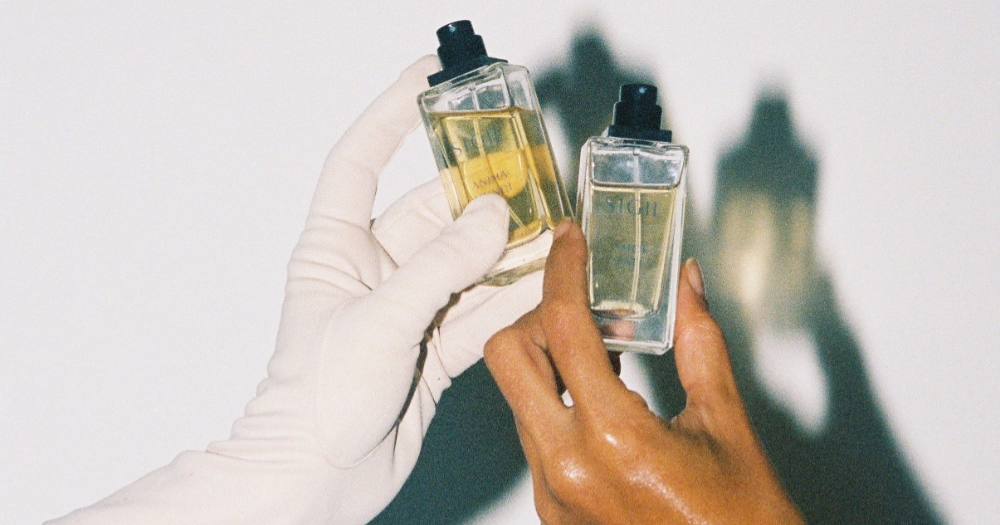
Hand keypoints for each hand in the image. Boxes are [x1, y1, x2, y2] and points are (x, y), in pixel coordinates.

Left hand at [48, 56, 542, 524]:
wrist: (318, 479)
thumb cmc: (313, 403)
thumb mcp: (378, 321)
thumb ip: (439, 266)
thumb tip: (490, 217)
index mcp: (336, 248)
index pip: (359, 160)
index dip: (392, 115)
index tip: (431, 83)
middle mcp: (373, 270)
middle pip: (431, 210)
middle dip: (480, 192)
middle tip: (529, 171)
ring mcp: (407, 307)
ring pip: (466, 261)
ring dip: (506, 247)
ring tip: (552, 226)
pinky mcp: (433, 345)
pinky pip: (480, 308)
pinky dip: (512, 298)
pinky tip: (545, 282)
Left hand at [484, 221, 804, 524]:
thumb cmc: (740, 521)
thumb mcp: (726, 422)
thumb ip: (700, 342)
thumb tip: (686, 284)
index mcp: (613, 438)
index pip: (563, 327)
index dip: (563, 270)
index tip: (569, 240)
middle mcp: (566, 467)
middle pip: (508, 356)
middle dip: (536, 318)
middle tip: (579, 306)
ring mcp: (552, 493)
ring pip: (516, 396)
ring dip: (548, 362)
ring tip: (601, 351)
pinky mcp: (551, 510)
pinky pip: (533, 435)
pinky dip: (555, 403)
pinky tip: (598, 399)